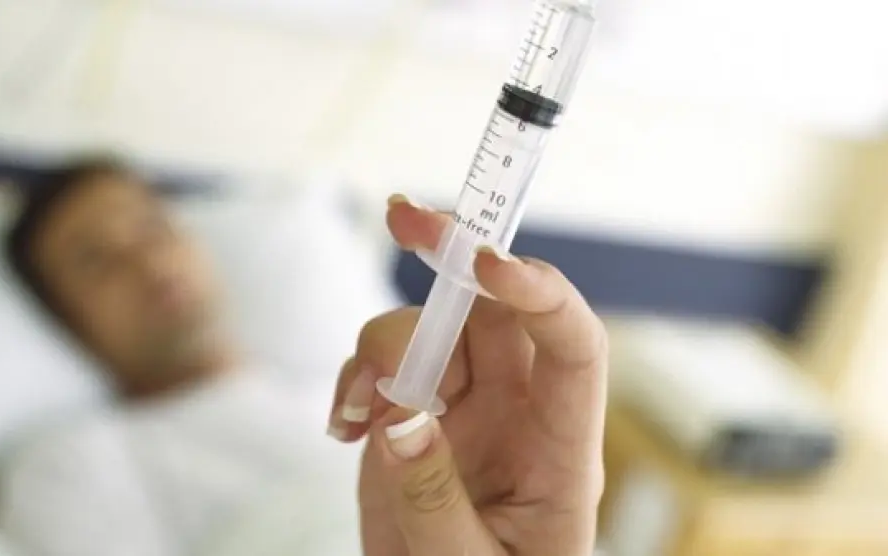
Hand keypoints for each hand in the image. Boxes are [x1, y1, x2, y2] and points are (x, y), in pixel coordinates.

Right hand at [328, 194, 608, 555]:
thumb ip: (433, 496)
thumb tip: (400, 414)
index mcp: (559, 450)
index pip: (573, 346)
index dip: (539, 293)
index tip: (485, 262)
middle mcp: (517, 411)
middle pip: (496, 308)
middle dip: (454, 256)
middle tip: (403, 218)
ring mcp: (464, 407)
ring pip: (432, 327)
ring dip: (384, 348)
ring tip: (357, 412)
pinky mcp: (414, 414)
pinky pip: (384, 362)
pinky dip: (353, 377)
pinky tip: (342, 424)